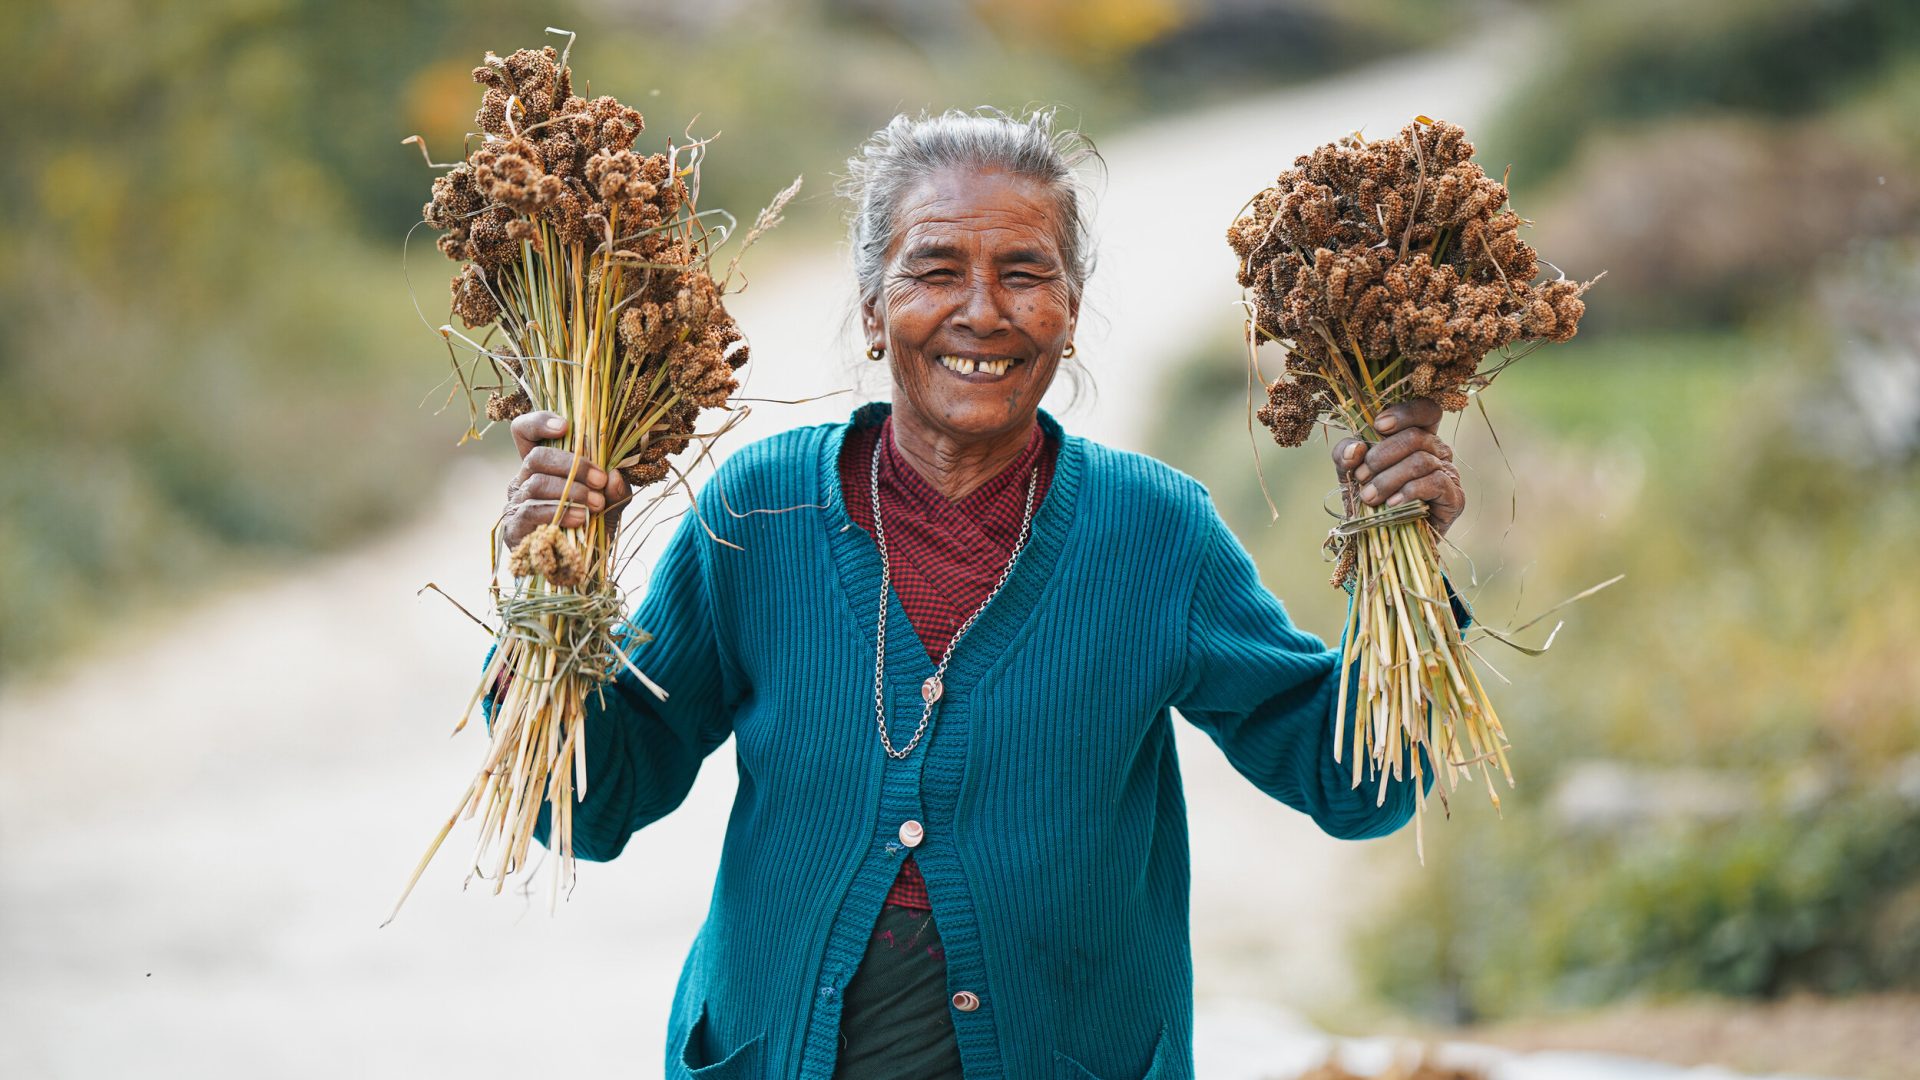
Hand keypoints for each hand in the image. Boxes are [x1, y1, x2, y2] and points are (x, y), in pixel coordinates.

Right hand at [501, 411, 631, 550]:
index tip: (566, 426)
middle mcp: (522, 480)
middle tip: (601, 480)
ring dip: (572, 491)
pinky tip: (580, 519)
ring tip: (597, 504)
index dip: (538, 421)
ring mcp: (515, 504)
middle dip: (573, 465)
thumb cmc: (591, 528)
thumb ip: (615, 489)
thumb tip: (614, 475)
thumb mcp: (610, 504)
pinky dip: (560, 512)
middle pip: (536, 457)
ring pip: (537, 483)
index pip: (524, 432)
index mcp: (542, 467)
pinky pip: (532, 512)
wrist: (580, 570)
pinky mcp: (513, 529)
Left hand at [1330, 398, 1464, 535]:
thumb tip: (1356, 448)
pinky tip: (1392, 504)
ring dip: (1388, 479)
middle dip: (1382, 456)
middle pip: (1416, 437)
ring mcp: (1449, 474)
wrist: (1383, 541)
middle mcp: (1438, 451)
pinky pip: (1435, 483)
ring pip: (1421, 460)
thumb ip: (1345, 454)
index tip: (1378, 425)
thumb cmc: (1370, 500)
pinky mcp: (1455, 498)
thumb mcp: (1348, 473)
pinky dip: (1408, 492)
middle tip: (1361, 476)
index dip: (1405, 412)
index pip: (1426, 410)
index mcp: (1419, 436)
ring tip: (1370, 497)